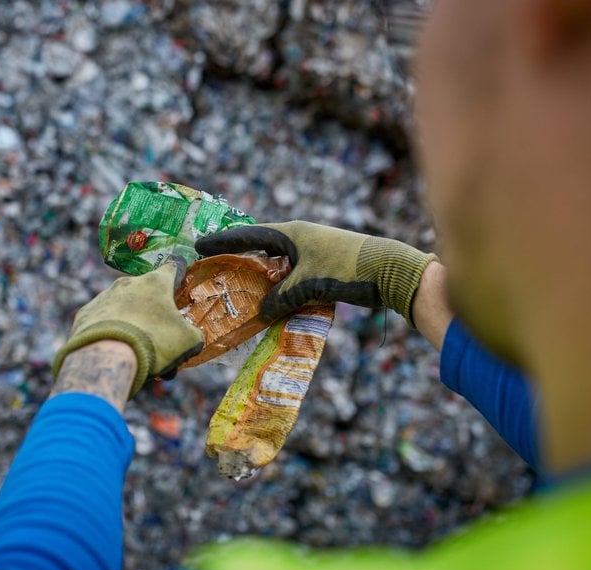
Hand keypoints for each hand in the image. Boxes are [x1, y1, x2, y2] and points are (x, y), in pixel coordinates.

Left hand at [52, 256, 204, 395]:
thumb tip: (192, 338)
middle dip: (154, 311)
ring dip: (132, 323)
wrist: (107, 357)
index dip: (178, 271)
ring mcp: (104, 297)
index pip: (172, 267)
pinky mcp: (85, 314)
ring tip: (137, 351)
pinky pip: (103, 320)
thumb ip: (193, 334)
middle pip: (146, 293)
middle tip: (160, 336)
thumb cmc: (154, 342)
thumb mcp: (188, 341)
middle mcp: (128, 283)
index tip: (180, 273)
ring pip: (124, 307)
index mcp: (155, 283)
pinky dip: (110, 332)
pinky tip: (114, 350)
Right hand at [195, 221, 436, 325]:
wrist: (390, 270)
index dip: (223, 242)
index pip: (248, 235)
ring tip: (241, 290)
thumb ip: (281, 297)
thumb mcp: (308, 284)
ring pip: (278, 265)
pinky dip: (281, 287)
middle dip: (240, 259)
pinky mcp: (325, 267)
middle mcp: (300, 239)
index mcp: (292, 233)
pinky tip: (274, 302)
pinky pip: (293, 276)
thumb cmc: (346, 268)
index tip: (200, 246)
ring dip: (262, 278)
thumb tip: (261, 313)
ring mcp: (313, 252)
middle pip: (261, 248)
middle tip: (216, 269)